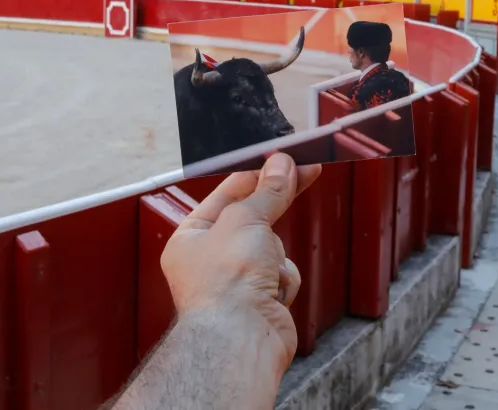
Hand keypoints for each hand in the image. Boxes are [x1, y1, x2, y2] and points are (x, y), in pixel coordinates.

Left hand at [160, 153, 321, 377]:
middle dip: (273, 213)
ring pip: (274, 247)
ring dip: (277, 255)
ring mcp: (237, 283)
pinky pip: (284, 273)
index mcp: (191, 238)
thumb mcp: (247, 219)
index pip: (228, 194)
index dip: (258, 174)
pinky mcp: (261, 301)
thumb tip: (282, 164)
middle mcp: (210, 261)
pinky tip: (274, 293)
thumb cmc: (226, 282)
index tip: (286, 160)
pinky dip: (284, 280)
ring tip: (266, 270)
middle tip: (307, 173)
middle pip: (254, 219)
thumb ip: (268, 191)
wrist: (242, 338)